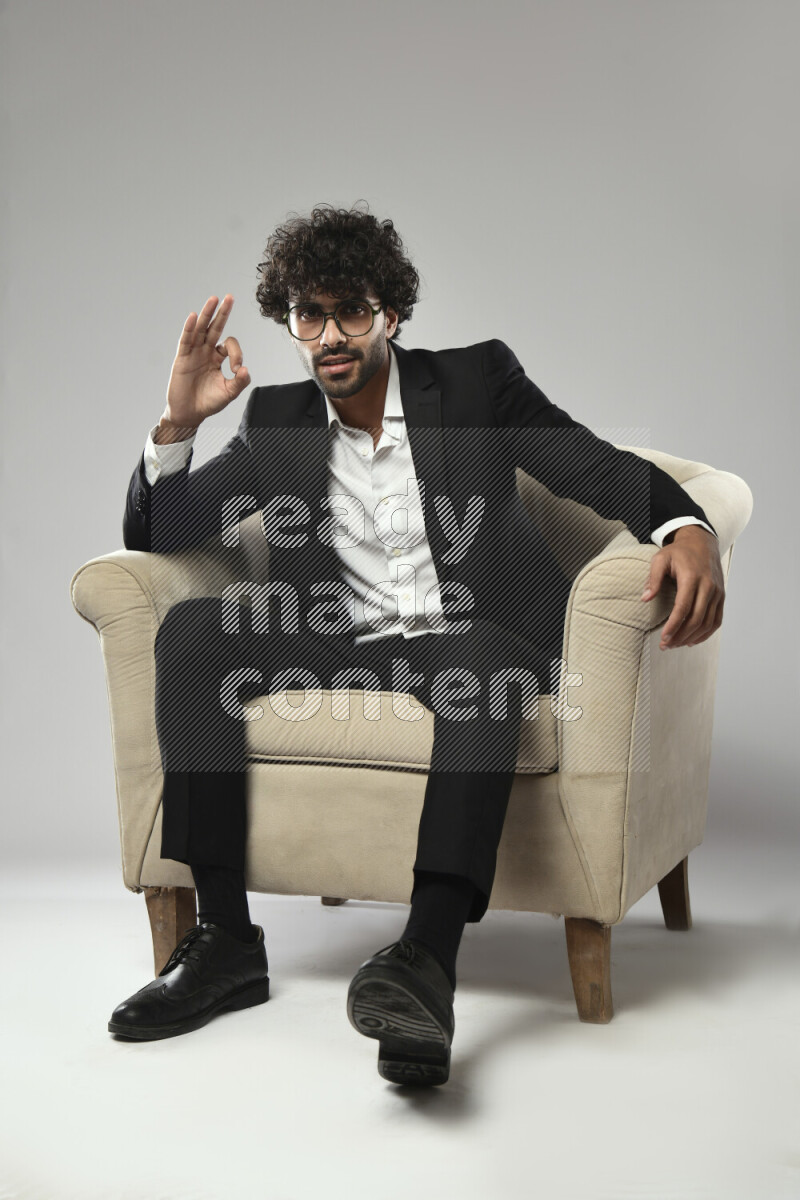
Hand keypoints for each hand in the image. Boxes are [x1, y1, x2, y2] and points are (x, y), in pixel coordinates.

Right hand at [160, 295, 250, 433]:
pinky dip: (188, 329)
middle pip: (214, 327)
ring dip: (207, 314)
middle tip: (230, 297)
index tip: (237, 369)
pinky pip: (185, 340)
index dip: (236, 353)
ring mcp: (193, 353)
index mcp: (217, 358)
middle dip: (222, 313)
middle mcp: (205, 351)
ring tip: (214, 299)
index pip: (228, 345)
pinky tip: (193, 317)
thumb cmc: (208, 402)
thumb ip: (240, 382)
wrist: (189, 414)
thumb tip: (246, 369)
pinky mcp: (182, 358)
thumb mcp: (228, 393)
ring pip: (200, 329)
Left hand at [640, 526, 724, 649]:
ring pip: (708, 623)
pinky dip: (706, 633)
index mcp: (692, 577)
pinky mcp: (721, 596)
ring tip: (675, 645)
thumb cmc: (678, 552)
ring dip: (692, 638)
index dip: (673, 626)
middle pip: (696, 619)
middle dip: (680, 636)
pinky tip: (692, 640)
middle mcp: (708, 586)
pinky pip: (717, 620)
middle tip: (665, 645)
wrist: (702, 542)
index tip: (663, 638)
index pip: (683, 608)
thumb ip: (652, 578)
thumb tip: (645, 598)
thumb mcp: (660, 559)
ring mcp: (717, 592)